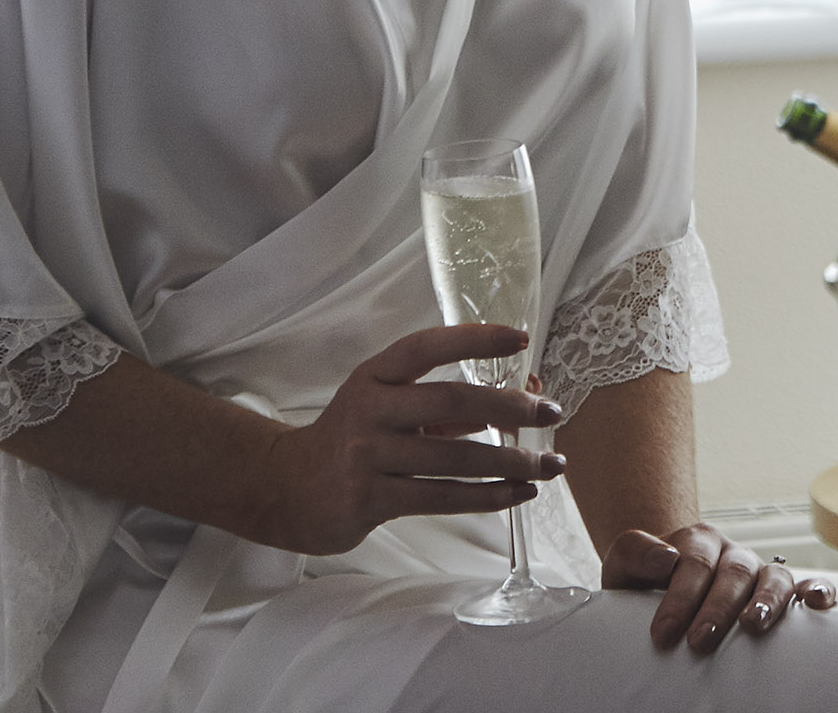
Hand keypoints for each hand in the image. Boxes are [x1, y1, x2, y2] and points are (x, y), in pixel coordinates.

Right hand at [239, 324, 562, 555]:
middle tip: (551, 411)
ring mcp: (368, 457)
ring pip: (456, 458)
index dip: (475, 338)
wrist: (286, 490)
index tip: (521, 337)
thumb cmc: (351, 439)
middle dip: (510, 406)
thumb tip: (519, 398)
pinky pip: (443, 497)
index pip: (426, 347)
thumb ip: (444, 404)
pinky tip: (519, 494)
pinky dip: (489, 496)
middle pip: (451, 401)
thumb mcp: (385, 407)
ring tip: (549, 464)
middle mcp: (370, 411)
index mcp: (374, 376)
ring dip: (512, 461)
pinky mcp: (372, 500)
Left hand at [600, 520, 837, 650]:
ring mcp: (760, 572)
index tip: (662, 636)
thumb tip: (666, 558)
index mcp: (697, 541)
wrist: (661, 587)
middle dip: (716, 608)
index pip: (693, 564)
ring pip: (773, 577)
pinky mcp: (782, 592)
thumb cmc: (643, 584)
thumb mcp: (624, 566)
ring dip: (766, 601)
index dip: (678, 600)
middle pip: (732, 573)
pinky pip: (808, 585)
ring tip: (753, 627)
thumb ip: (634, 552)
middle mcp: (733, 554)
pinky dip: (818, 590)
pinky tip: (819, 606)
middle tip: (700, 642)